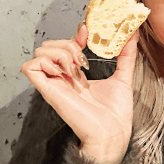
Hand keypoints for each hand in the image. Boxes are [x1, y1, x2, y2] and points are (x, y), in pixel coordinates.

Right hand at [20, 24, 137, 163]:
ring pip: (40, 52)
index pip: (66, 45)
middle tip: (84, 59)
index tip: (88, 30)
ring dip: (60, 52)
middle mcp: (63, 78)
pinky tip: (65, 72)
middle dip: (67, 43)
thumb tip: (133, 34)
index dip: (75, 35)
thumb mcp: (123, 77)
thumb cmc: (116, 114)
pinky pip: (31, 67)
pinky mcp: (48, 91)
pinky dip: (45, 62)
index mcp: (76, 75)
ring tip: (76, 67)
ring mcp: (54, 84)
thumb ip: (126, 55)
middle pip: (49, 45)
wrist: (113, 132)